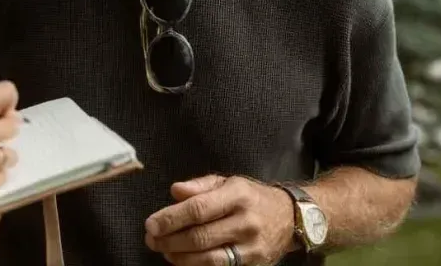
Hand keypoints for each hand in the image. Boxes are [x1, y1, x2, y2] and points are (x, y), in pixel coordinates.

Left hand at [144, 175, 295, 265]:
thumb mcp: (228, 182)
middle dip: (169, 241)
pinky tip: (184, 260)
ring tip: (164, 251)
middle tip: (151, 240)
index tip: (151, 224)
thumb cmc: (250, 198)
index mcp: (237, 195)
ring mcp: (251, 246)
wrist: (289, 218)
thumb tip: (174, 191)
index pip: (197, 209)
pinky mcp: (254, 264)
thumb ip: (199, 185)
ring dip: (179, 257)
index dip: (170, 219)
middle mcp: (246, 221)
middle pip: (199, 237)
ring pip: (208, 259)